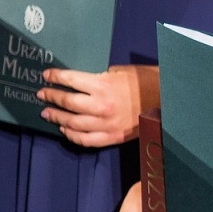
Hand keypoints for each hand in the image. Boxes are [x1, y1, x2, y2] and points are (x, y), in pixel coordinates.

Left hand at [38, 64, 158, 146]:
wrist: (169, 100)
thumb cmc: (147, 81)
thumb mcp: (122, 71)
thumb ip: (101, 77)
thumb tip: (84, 82)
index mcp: (103, 85)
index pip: (71, 80)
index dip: (56, 77)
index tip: (47, 76)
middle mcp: (101, 106)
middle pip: (68, 102)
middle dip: (52, 96)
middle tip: (43, 94)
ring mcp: (106, 124)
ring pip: (73, 123)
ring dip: (57, 117)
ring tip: (48, 113)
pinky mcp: (113, 137)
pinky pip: (86, 139)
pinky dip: (72, 135)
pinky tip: (65, 129)